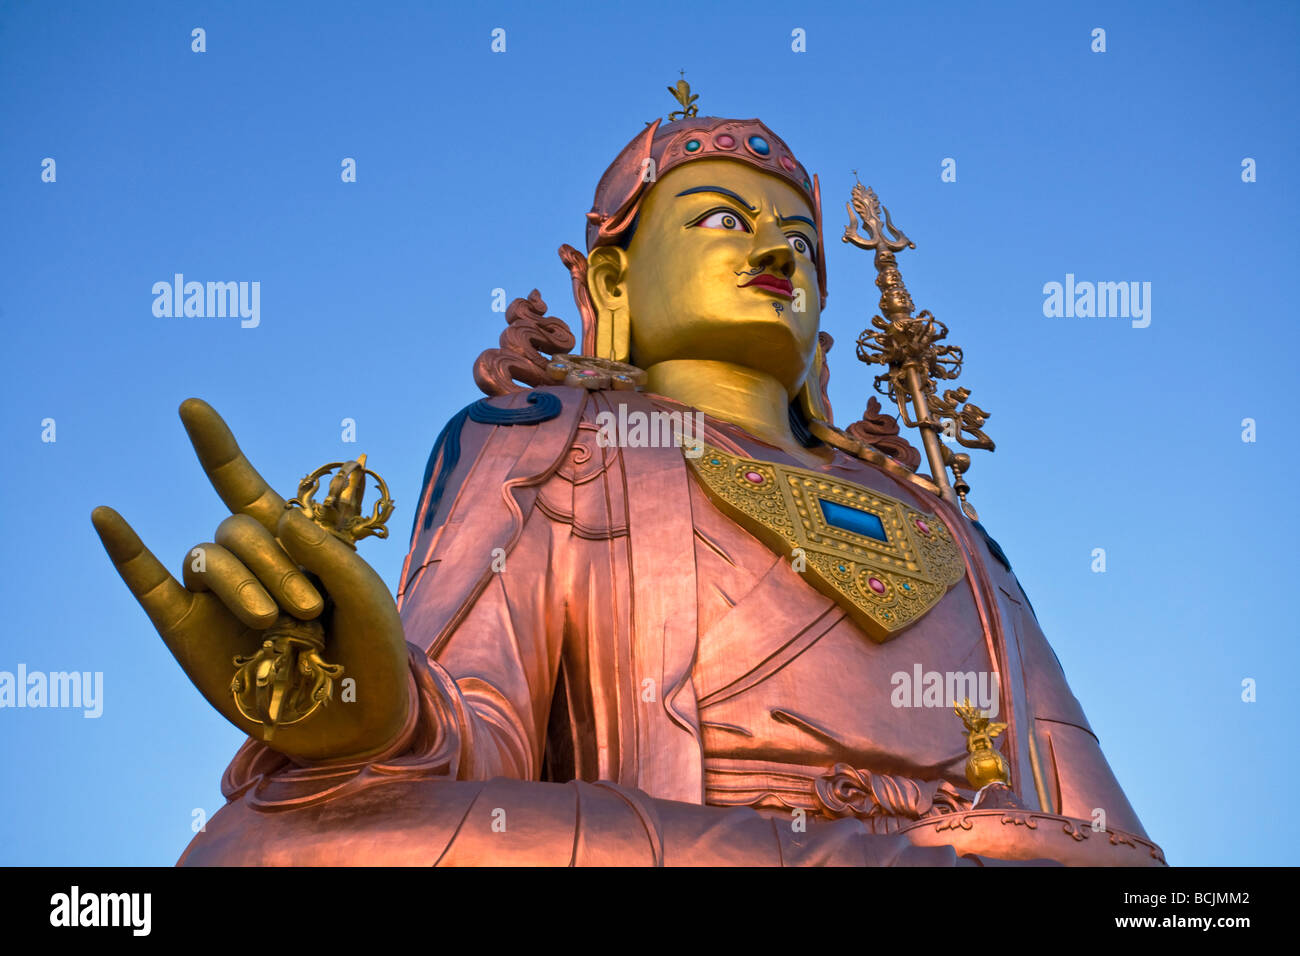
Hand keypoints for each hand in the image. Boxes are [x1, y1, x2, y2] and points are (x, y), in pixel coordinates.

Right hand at [91, 398, 410, 762]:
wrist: (355, 719)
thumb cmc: (368, 650)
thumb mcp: (367, 596)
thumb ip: (329, 553)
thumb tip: (277, 518)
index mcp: (291, 543)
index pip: (245, 486)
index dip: (217, 448)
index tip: (191, 408)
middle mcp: (249, 563)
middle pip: (237, 530)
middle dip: (274, 563)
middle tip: (310, 610)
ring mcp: (216, 598)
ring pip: (209, 558)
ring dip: (242, 583)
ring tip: (275, 623)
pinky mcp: (188, 632)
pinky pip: (150, 584)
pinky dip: (128, 550)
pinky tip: (107, 517)